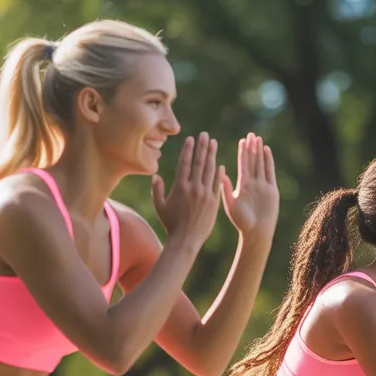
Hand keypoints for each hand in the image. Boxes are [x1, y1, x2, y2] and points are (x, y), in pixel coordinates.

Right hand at [152, 133, 222, 248]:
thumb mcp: (160, 206)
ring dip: (212, 155)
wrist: (186, 240)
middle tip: (205, 135)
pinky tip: (220, 164)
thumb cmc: (171, 224)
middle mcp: (194, 188)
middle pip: (199, 163)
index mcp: (180, 187)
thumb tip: (156, 176)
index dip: (188, 150)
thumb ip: (157, 190)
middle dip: (202, 147)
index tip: (191, 139)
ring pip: (209, 171)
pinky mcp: (214, 202)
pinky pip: (217, 184)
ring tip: (213, 143)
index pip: (185, 163)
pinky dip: (219, 174)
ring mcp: (205, 195)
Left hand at [221, 133, 279, 237]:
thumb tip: (219, 173)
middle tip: (250, 134)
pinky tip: (267, 150)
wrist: (256, 233)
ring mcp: (263, 186)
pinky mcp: (272, 191)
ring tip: (258, 138)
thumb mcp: (231, 204)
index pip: (243, 165)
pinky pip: (270, 173)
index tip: (241, 140)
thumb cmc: (242, 223)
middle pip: (253, 162)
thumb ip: (225, 188)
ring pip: (261, 165)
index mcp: (243, 186)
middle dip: (251, 148)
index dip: (242, 152)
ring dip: (260, 151)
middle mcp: (253, 184)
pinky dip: (269, 161)